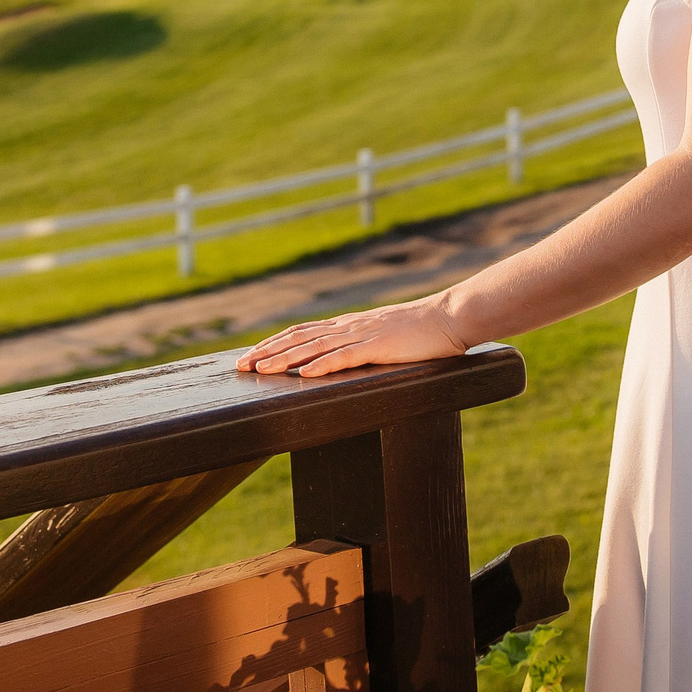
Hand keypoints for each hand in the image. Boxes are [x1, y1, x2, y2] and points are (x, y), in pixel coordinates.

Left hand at [236, 296, 473, 376]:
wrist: (451, 317)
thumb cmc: (422, 332)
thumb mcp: (384, 337)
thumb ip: (363, 346)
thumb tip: (343, 360)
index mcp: (349, 325)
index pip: (302, 333)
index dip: (274, 344)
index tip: (251, 356)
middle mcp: (349, 327)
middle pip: (299, 338)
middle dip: (267, 352)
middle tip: (240, 366)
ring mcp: (363, 335)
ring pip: (315, 347)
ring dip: (285, 359)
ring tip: (262, 370)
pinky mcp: (379, 346)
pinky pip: (346, 356)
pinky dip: (323, 365)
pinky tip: (305, 374)